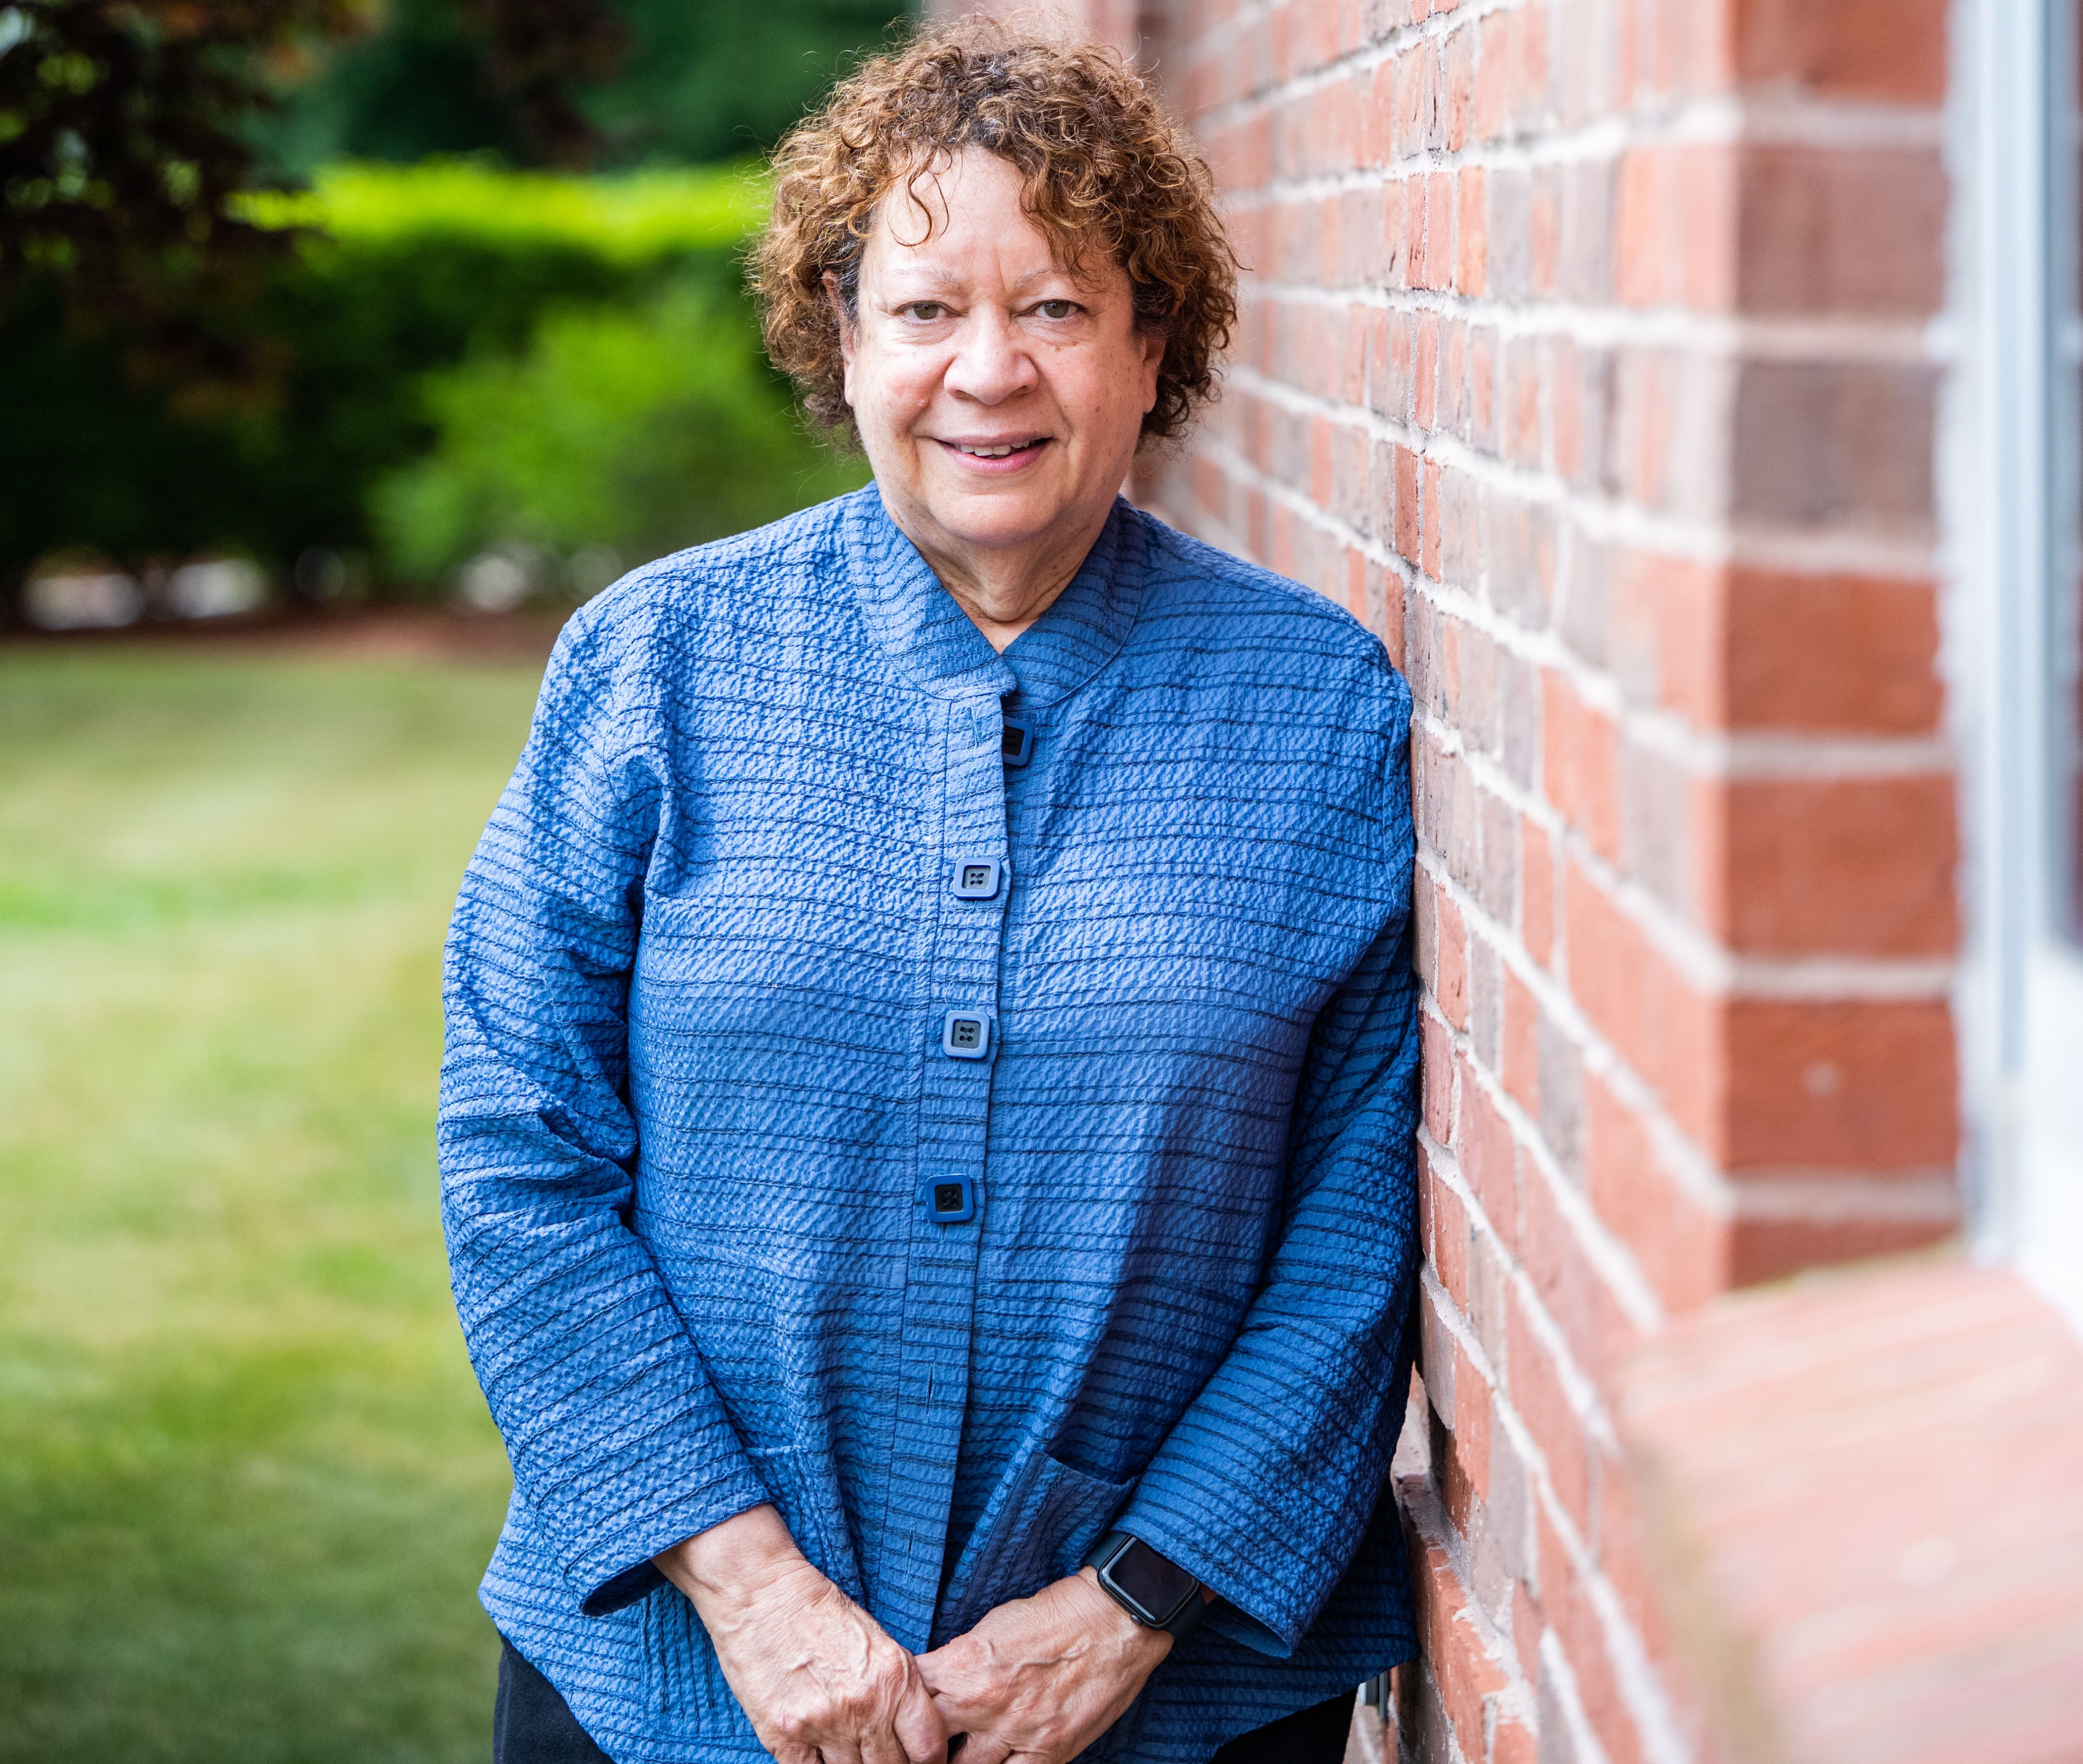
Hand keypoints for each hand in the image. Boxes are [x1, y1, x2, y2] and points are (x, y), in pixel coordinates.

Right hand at [655, 1504, 947, 1763]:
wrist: (760, 1592)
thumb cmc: (819, 1611)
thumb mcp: (877, 1641)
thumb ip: (898, 1689)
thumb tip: (911, 1734)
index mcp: (895, 1678)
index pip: (928, 1748)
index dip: (928, 1761)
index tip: (919, 1760)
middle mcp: (864, 1705)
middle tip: (879, 1754)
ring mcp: (823, 1724)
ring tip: (846, 1748)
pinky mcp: (784, 1735)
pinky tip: (817, 1751)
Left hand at [914, 1568, 1173, 1763]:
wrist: (1113, 1619)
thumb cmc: (1053, 1615)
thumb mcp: (991, 1626)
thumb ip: (958, 1661)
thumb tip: (935, 1682)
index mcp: (963, 1664)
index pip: (909, 1696)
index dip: (899, 1708)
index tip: (896, 1714)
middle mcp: (983, 1703)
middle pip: (924, 1743)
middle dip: (915, 1749)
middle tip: (910, 1750)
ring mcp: (1016, 1732)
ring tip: (946, 1760)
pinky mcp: (1049, 1753)